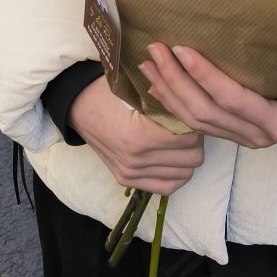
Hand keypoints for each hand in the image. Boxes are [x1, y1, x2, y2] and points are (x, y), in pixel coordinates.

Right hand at [67, 75, 203, 194]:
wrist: (79, 106)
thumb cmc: (110, 91)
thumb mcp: (139, 89)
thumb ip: (168, 99)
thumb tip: (196, 100)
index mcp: (140, 136)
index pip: (190, 138)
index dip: (197, 123)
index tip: (193, 112)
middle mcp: (136, 161)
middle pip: (192, 159)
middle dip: (196, 140)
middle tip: (190, 124)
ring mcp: (130, 173)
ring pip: (183, 175)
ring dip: (187, 157)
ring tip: (182, 139)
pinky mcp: (126, 180)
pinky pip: (166, 187)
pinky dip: (176, 174)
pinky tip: (174, 158)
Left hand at [139, 43, 276, 148]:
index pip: (233, 99)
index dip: (205, 76)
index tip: (183, 50)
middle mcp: (256, 135)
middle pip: (205, 112)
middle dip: (176, 81)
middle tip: (155, 50)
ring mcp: (242, 137)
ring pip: (195, 121)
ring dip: (168, 91)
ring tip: (147, 63)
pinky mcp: (234, 133)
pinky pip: (197, 123)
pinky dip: (173, 102)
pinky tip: (156, 84)